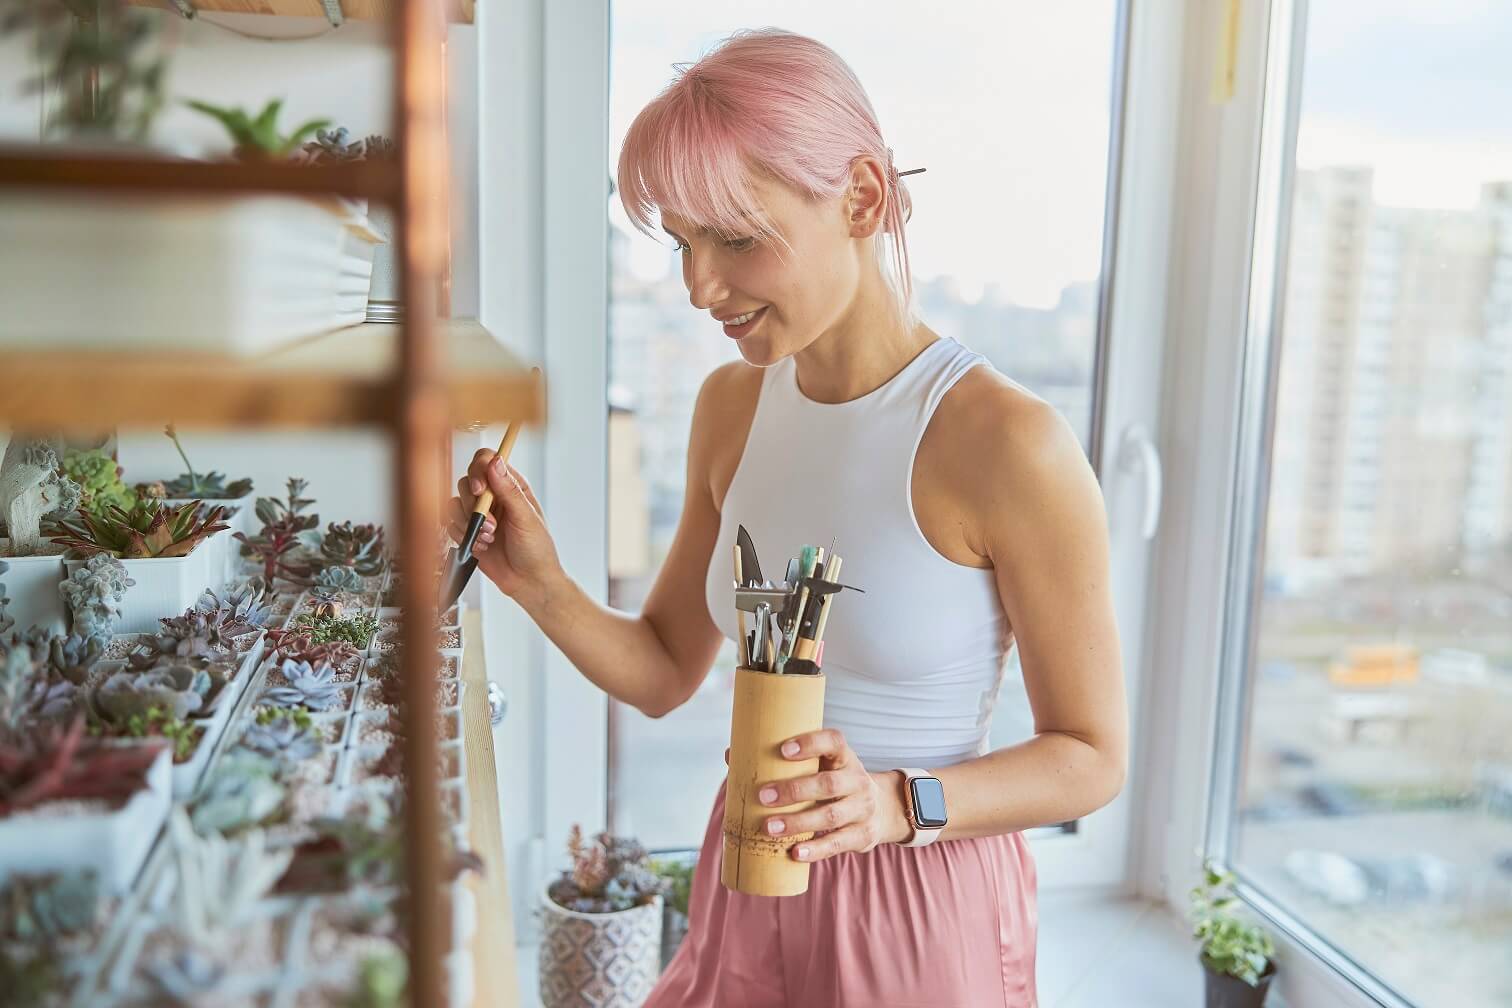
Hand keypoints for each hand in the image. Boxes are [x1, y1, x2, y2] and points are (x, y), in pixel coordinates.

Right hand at [446, 450, 562, 607]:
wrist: (529, 582)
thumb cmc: (537, 550)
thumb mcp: (527, 518)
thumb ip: (509, 490)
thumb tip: (495, 462)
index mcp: (512, 486)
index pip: (487, 461)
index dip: (478, 470)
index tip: (481, 490)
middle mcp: (494, 496)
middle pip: (467, 481)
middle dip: (474, 505)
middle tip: (491, 524)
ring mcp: (480, 513)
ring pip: (455, 502)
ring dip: (469, 523)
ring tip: (489, 538)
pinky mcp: (468, 530)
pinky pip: (451, 523)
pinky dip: (463, 535)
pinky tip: (482, 546)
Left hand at [739, 729, 911, 861]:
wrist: (881, 809)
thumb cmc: (833, 782)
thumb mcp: (819, 767)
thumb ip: (781, 763)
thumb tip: (731, 754)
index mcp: (844, 757)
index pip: (834, 741)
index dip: (810, 743)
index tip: (783, 749)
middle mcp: (857, 780)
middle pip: (829, 784)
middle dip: (794, 790)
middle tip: (763, 796)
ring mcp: (862, 809)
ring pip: (830, 816)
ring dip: (798, 823)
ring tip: (769, 828)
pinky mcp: (862, 835)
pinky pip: (837, 844)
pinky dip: (815, 850)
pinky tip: (794, 853)